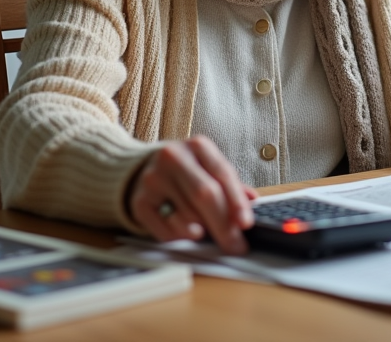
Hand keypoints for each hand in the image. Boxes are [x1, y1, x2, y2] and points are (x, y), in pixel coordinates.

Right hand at [128, 136, 257, 254]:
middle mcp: (173, 158)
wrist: (138, 169)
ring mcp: (153, 179)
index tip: (245, 224)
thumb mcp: (208, 167)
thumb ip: (230, 184)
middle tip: (235, 245)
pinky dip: (182, 237)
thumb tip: (252, 201)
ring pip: (187, 215)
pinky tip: (188, 233)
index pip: (222, 174)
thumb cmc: (184, 171)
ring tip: (208, 230)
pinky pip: (166, 229)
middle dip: (223, 225)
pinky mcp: (139, 201)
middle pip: (204, 195)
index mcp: (198, 146)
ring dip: (203, 230)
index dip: (236, 202)